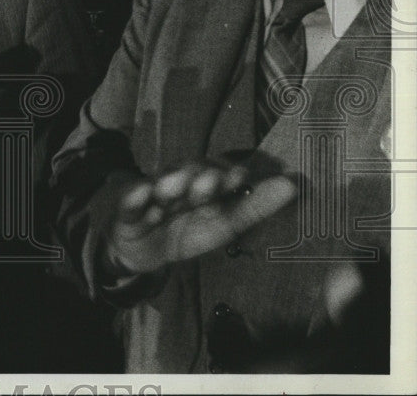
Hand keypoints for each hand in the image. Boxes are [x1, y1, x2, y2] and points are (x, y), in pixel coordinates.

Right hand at [104, 162, 296, 275]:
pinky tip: (145, 192)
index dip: (228, 175)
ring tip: (179, 183)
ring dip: (171, 182)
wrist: (141, 249)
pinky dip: (136, 196)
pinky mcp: (129, 208)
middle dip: (202, 177)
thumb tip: (293, 185)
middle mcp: (179, 183)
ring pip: (162, 184)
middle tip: (213, 179)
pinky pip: (131, 201)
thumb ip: (256, 207)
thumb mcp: (223, 224)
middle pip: (190, 175)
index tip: (240, 176)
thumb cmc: (185, 231)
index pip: (219, 173)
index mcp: (204, 186)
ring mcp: (153, 194)